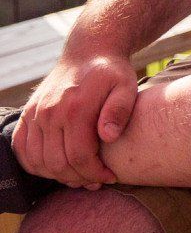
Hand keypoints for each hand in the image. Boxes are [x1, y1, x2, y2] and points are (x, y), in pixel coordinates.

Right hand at [13, 50, 138, 187]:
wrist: (88, 52)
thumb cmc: (111, 72)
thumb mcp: (126, 86)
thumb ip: (119, 110)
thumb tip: (109, 136)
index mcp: (75, 108)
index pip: (80, 156)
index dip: (95, 173)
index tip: (110, 177)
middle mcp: (49, 113)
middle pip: (58, 164)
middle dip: (79, 178)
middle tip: (97, 180)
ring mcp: (34, 114)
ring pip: (37, 162)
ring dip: (58, 176)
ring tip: (80, 176)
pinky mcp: (27, 115)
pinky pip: (22, 150)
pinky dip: (36, 165)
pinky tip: (56, 166)